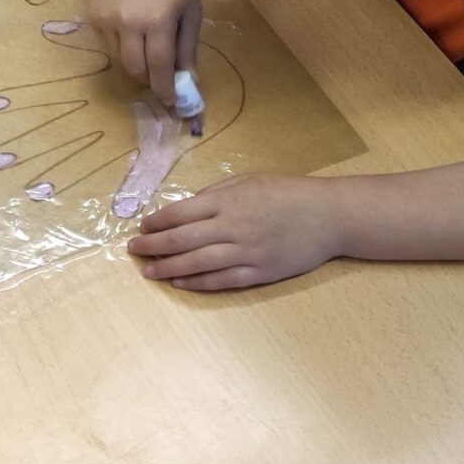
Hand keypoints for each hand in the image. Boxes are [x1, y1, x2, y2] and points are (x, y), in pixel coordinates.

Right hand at [89, 0, 201, 105]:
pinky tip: (132, 31)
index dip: (165, 88)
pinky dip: (122, 47)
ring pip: (119, 59)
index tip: (170, 103)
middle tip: (159, 80)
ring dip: (135, 63)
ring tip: (147, 52)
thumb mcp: (190, 11)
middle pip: (135, 68)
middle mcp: (129, 23)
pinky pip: (108, 44)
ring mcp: (107, 19)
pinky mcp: (94, 16)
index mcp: (158, 21)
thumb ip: (187, 47)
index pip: (160, 66)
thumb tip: (186, 79)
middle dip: (148, 80)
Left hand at [127, 174, 344, 289]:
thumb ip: (216, 194)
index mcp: (229, 202)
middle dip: (153, 245)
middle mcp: (233, 227)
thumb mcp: (249, 181)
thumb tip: (186, 208)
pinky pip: (223, 280)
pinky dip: (199, 282)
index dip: (156, 222)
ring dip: (169, 268)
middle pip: (183, 240)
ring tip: (149, 271)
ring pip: (198, 263)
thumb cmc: (288, 193)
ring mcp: (247, 252)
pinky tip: (180, 282)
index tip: (141, 227)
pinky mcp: (261, 272)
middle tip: (133, 249)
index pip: (181, 213)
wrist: (331, 216)